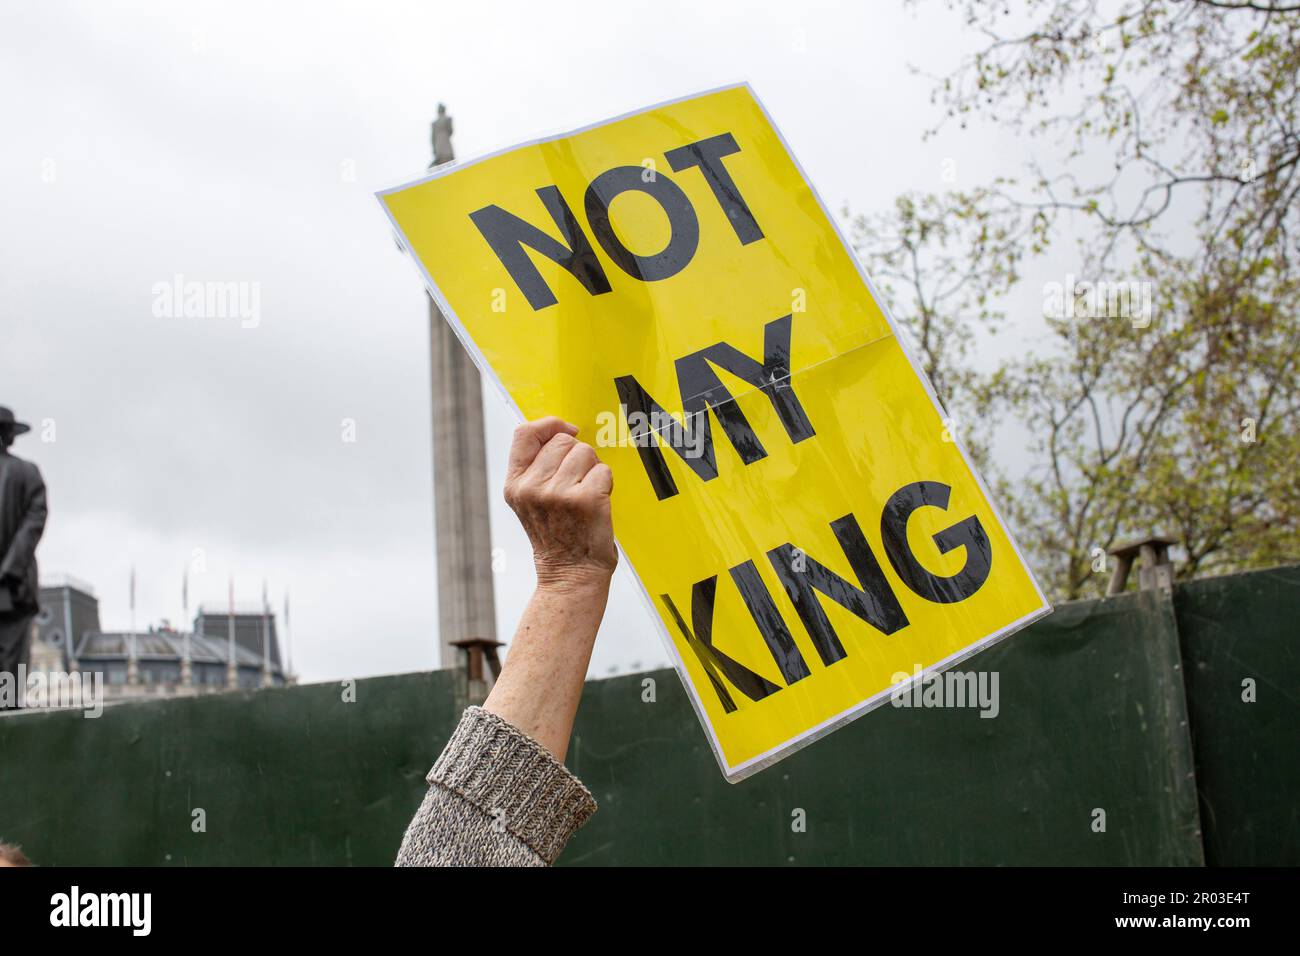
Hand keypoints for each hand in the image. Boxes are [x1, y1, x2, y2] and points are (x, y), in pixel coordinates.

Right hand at [504, 417, 616, 591]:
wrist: (570, 574)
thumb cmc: (556, 537)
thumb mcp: (529, 501)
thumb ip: (536, 468)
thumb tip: (560, 431)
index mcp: (516, 485)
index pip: (525, 433)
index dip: (550, 424)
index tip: (568, 429)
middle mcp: (533, 488)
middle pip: (563, 441)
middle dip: (577, 455)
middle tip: (577, 483)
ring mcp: (559, 494)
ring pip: (586, 452)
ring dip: (592, 469)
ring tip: (585, 494)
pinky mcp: (586, 500)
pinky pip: (604, 471)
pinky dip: (606, 484)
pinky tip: (596, 504)